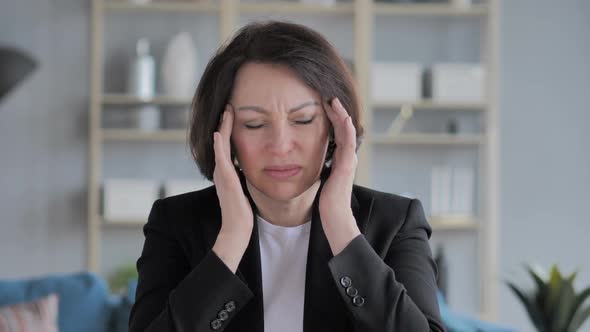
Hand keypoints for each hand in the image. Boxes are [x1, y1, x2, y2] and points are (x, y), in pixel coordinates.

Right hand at [212, 105, 253, 270]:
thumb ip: (246, 179)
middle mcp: (222, 170)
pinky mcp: (226, 179)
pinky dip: (219, 145)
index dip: (230, 129)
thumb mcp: (245, 190)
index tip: (235, 114)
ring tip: (226, 111)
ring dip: (222, 127)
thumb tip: (257, 170)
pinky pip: (221, 158)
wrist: (237, 228)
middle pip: (222, 141)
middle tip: (228, 106)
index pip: (228, 145)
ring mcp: (223, 174)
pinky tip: (218, 133)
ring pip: (220, 145)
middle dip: (224, 123)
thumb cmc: (243, 213)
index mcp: (228, 172)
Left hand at [319, 97, 360, 254]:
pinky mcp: (348, 164)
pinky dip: (346, 127)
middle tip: (329, 98)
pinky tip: (342, 116)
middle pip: (343, 129)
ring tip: (334, 101)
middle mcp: (346, 158)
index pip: (336, 134)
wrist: (334, 217)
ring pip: (348, 131)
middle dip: (336, 113)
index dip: (331, 120)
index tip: (322, 107)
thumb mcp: (319, 181)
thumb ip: (315, 170)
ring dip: (341, 115)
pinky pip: (348, 141)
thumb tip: (302, 164)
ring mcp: (349, 160)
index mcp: (339, 161)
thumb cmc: (325, 204)